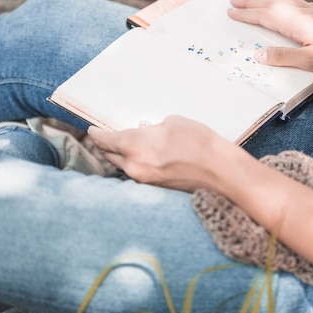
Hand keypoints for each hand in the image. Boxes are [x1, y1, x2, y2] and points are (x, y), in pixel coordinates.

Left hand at [87, 116, 235, 191]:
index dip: (96, 135)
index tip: (92, 130)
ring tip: (128, 146)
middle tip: (106, 138)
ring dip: (122, 157)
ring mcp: (143, 180)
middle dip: (106, 146)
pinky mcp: (154, 189)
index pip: (105, 140)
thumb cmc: (199, 143)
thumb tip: (143, 132)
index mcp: (134, 145)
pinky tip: (146, 158)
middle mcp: (134, 165)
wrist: (221, 172)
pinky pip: (137, 174)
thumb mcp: (174, 123)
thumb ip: (152, 128)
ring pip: (123, 166)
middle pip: (110, 156)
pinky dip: (136, 165)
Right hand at [228, 0, 312, 76]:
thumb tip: (257, 53)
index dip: (248, 14)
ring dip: (266, 0)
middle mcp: (305, 12)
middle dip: (252, 3)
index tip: (231, 11)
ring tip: (253, 0)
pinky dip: (282, 1)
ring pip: (284, 1)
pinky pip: (295, 2)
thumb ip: (284, 57)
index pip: (266, 16)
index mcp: (298, 23)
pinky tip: (284, 5)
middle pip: (272, 4)